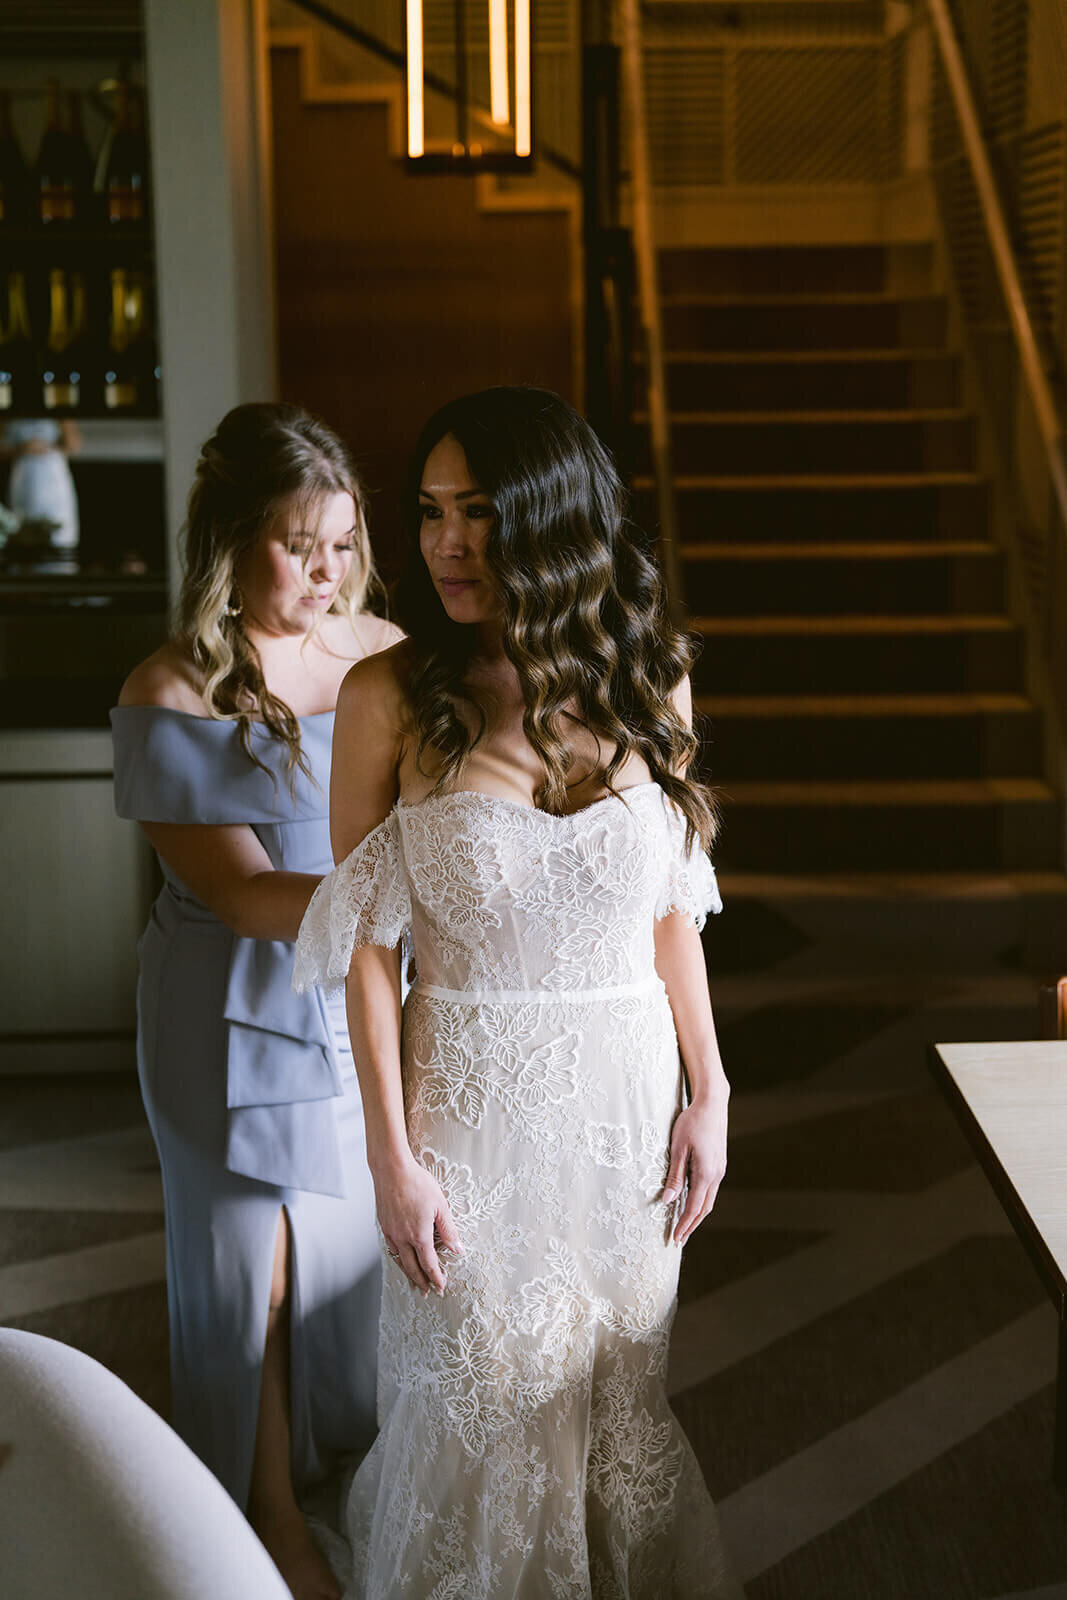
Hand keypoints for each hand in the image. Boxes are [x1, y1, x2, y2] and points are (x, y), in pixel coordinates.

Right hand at [375, 1155, 462, 1295]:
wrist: (391, 1169)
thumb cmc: (417, 1183)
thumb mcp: (441, 1205)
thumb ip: (449, 1230)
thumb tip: (458, 1249)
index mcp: (419, 1235)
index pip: (429, 1265)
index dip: (436, 1278)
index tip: (441, 1287)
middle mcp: (403, 1238)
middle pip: (412, 1268)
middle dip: (421, 1282)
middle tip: (427, 1293)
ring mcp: (391, 1232)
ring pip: (400, 1260)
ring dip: (408, 1274)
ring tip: (414, 1283)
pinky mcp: (384, 1225)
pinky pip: (391, 1249)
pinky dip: (398, 1259)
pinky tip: (401, 1258)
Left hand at [661, 1096, 727, 1244]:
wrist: (712, 1104)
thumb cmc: (692, 1122)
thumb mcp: (678, 1148)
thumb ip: (675, 1176)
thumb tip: (668, 1201)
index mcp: (706, 1173)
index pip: (694, 1207)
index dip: (684, 1225)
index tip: (675, 1238)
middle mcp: (716, 1175)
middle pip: (704, 1209)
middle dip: (691, 1226)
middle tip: (679, 1239)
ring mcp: (720, 1170)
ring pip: (709, 1200)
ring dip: (697, 1215)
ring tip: (685, 1226)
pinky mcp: (719, 1164)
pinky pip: (710, 1190)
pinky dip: (701, 1202)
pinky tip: (692, 1203)